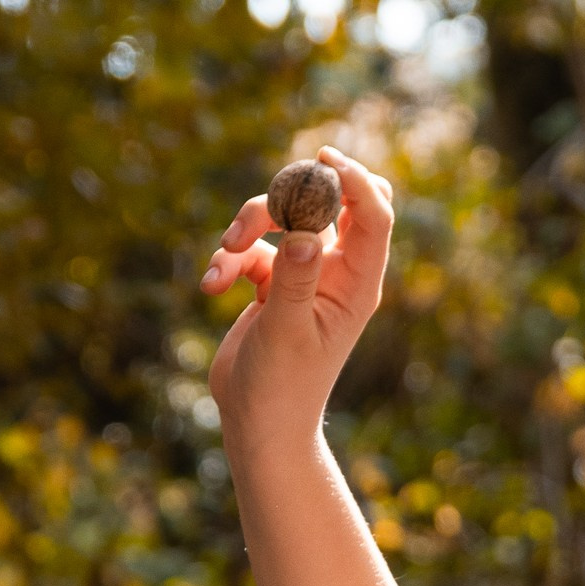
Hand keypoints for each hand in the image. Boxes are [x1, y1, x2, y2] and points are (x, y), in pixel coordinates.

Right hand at [201, 145, 393, 464]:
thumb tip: (306, 234)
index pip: (372, 215)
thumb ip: (295, 280)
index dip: (355, 180)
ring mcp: (304, 275)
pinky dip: (228, 258)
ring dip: (251, 224)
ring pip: (286, 218)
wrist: (258, 425)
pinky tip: (212, 285)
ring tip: (226, 254)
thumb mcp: (286, 333)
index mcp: (357, 283)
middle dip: (298, 190)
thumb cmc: (281, 388)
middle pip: (334, 201)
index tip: (324, 160)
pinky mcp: (272, 282)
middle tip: (277, 190)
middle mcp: (336, 273)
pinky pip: (252, 248)